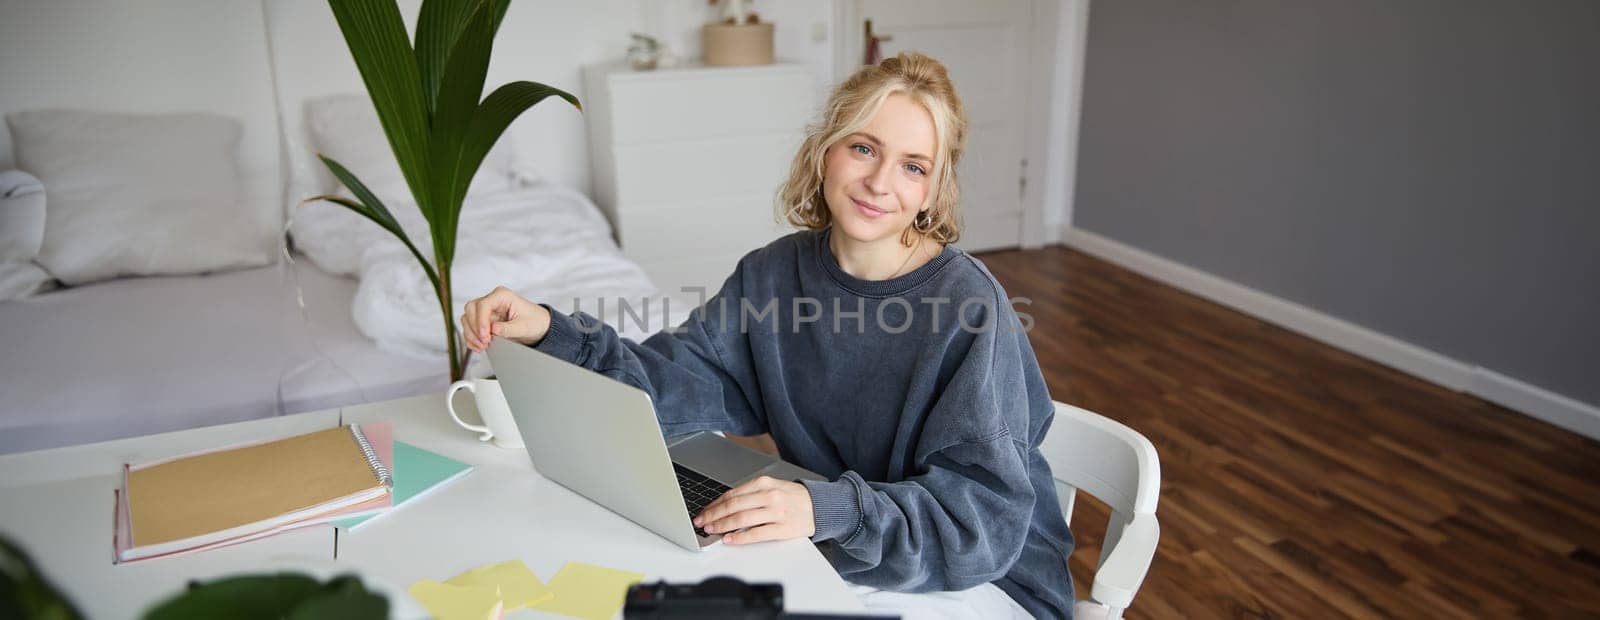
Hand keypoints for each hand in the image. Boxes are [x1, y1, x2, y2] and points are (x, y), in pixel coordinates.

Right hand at [460, 286, 551, 352]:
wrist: (538, 326)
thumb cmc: (534, 321)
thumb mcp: (524, 327)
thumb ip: (508, 328)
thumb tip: (493, 330)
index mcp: (502, 295)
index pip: (483, 305)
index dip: (481, 322)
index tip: (485, 336)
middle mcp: (491, 300)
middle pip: (471, 309)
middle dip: (474, 328)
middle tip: (484, 342)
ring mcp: (485, 310)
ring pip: (467, 319)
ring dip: (471, 334)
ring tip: (482, 346)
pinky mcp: (483, 320)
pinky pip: (469, 328)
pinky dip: (471, 339)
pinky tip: (479, 347)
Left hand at [693, 476, 814, 544]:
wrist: (822, 506)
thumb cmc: (795, 498)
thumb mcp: (773, 487)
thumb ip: (751, 494)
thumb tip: (725, 506)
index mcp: (765, 483)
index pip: (732, 494)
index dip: (715, 504)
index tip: (704, 511)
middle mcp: (769, 496)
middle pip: (733, 505)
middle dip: (713, 515)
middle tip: (702, 522)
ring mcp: (776, 512)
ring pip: (742, 519)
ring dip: (723, 526)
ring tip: (712, 530)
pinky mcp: (783, 528)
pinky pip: (757, 533)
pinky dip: (740, 537)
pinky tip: (730, 539)